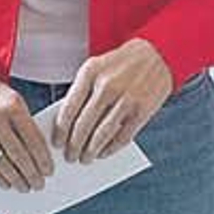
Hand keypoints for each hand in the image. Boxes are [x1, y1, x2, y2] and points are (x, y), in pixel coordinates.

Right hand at [0, 61, 55, 190]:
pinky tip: (5, 183)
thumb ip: (23, 122)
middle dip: (31, 173)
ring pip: (0, 162)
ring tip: (24, 187)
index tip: (49, 171)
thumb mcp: (11, 97)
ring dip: (15, 178)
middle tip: (39, 184)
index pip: (33, 139)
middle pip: (18, 154)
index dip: (43, 159)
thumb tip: (37, 153)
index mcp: (12, 105)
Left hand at [54, 38, 172, 163]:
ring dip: (91, 151)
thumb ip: (82, 92)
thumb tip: (68, 125)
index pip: (69, 108)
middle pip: (84, 124)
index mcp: (90, 73)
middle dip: (74, 145)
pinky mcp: (142, 110)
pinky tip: (103, 153)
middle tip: (69, 157)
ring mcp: (126, 99)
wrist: (157, 54)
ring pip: (102, 134)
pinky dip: (110, 148)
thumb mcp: (96, 67)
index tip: (56, 143)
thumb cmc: (120, 64)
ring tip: (85, 159)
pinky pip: (122, 136)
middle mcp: (107, 86)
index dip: (61, 130)